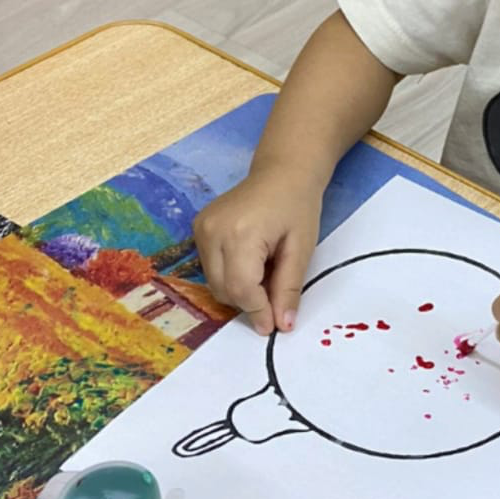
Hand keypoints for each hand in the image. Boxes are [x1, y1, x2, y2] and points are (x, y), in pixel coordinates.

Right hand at [194, 166, 322, 335]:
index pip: (241, 289)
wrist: (282, 172)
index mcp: (240, 233)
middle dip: (249, 303)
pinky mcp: (198, 228)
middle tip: (275, 294)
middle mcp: (213, 230)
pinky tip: (250, 261)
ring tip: (264, 270)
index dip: (257, 312)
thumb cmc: (297, 206)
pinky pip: (211, 269)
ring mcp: (201, 228)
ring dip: (240, 290)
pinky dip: (230, 276)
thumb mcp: (301, 249)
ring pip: (214, 284)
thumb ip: (288, 288)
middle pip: (224, 290)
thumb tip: (282, 326)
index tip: (273, 326)